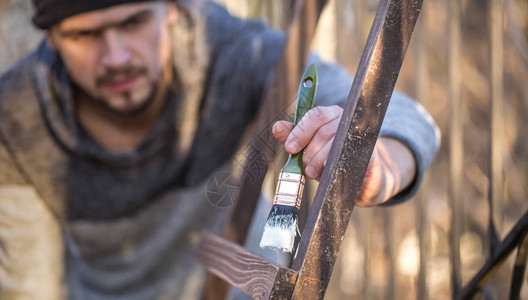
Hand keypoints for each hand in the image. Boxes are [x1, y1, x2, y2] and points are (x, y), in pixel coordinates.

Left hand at [272, 106, 415, 205]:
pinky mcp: (371, 152)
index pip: (315, 115)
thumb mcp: (309, 149)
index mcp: (331, 115)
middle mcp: (347, 120)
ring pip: (337, 143)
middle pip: (325, 131)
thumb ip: (294, 137)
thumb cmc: (331, 160)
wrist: (361, 180)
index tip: (289, 148)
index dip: (300, 132)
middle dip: (309, 151)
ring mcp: (360, 135)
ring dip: (320, 159)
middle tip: (303, 166)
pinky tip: (329, 170)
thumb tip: (277, 127)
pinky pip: (352, 155)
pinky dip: (337, 163)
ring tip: (311, 172)